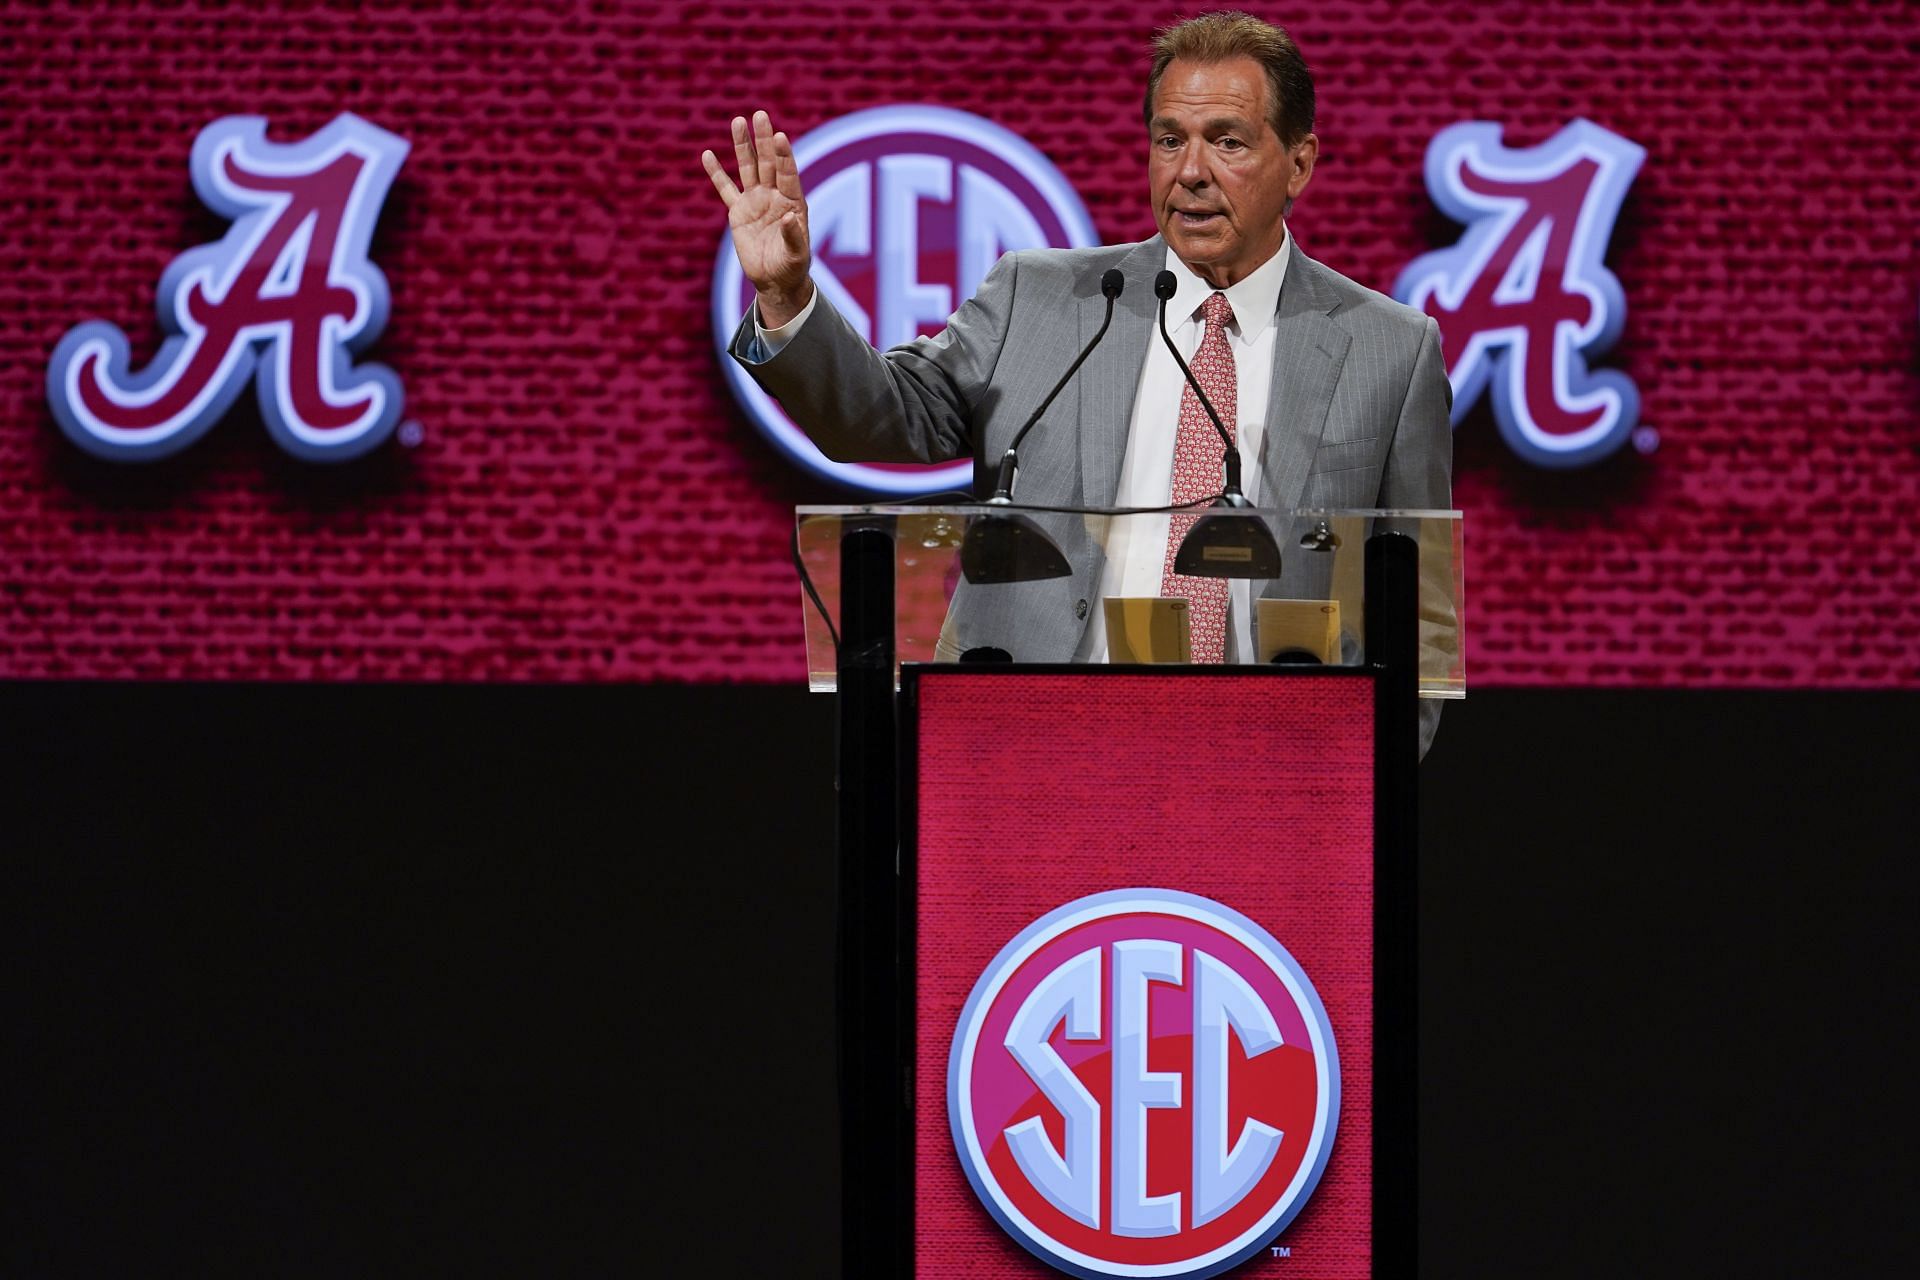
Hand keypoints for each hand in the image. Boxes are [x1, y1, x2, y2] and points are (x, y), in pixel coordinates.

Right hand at [702, 110, 813, 327]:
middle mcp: (775, 195)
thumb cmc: (791, 267)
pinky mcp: (738, 211)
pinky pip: (725, 189)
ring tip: (737, 121)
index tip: (779, 136)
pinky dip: (716, 173)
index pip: (788, 173)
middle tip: (760, 115)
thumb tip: (788, 217)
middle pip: (768, 162)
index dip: (784, 155)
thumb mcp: (796, 255)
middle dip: (764, 139)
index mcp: (792, 202)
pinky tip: (708, 155)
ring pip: (748, 168)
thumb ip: (793, 237)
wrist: (775, 280)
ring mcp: (756, 200)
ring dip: (743, 145)